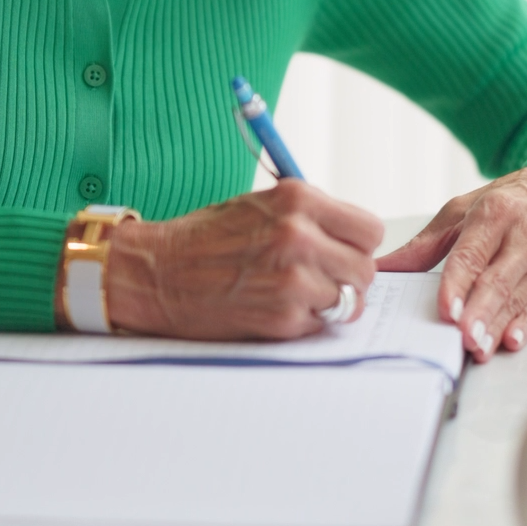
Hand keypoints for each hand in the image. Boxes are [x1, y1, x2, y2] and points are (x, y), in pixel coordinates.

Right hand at [104, 180, 382, 339]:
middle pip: (366, 269)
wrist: (157, 272)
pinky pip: (321, 325)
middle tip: (323, 279)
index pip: (370, 229)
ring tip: (298, 296)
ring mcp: (293, 280)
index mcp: (298, 200)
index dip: (358, 245)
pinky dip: (305, 322)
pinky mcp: (282, 318)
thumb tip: (354, 239)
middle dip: (349, 278)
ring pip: (350, 301)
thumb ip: (310, 217)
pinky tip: (276, 309)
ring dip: (330, 303)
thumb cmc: (205, 238)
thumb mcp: (262, 204)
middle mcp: (300, 236)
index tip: (343, 252)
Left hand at [376, 155, 526, 361]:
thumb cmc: (515, 198)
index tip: (445, 309)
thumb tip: (386, 267)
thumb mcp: (465, 208)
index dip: (458, 284)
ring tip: (478, 348)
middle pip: (497, 281)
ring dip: (498, 325)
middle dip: (479, 312)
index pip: (472, 254)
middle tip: (462, 337)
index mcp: (494, 214)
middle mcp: (523, 236)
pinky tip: (513, 341)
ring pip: (518, 298)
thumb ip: (426, 243)